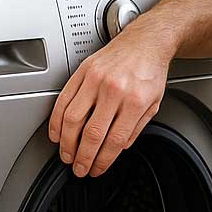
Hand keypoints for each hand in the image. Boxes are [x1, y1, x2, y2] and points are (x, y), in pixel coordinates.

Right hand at [47, 21, 173, 176]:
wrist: (145, 42)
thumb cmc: (150, 71)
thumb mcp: (154, 103)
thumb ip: (136, 128)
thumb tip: (118, 148)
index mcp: (135, 101)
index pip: (114, 140)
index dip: (103, 160)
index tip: (96, 169)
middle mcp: (114, 90)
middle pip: (92, 134)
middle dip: (83, 157)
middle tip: (79, 168)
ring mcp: (96, 80)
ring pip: (73, 119)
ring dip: (66, 143)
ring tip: (67, 155)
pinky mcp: (82, 72)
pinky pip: (64, 100)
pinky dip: (57, 120)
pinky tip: (57, 133)